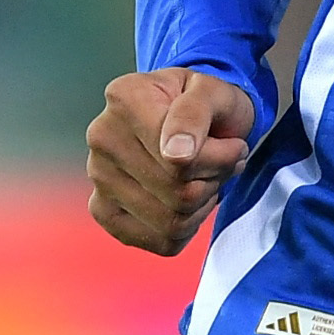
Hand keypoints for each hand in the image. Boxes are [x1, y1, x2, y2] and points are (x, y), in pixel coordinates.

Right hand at [86, 67, 256, 254]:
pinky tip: (191, 201)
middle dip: (216, 180)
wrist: (195, 116)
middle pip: (177, 192)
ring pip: (170, 221)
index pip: (180, 161)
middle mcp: (102, 137)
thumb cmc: (208, 102)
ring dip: (204, 204)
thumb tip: (177, 155)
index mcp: (126, 98)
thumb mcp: (214, 92)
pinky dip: (188, 228)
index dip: (221, 160)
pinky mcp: (104, 210)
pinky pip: (158, 241)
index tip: (234, 145)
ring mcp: (99, 176)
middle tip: (227, 162)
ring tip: (209, 177)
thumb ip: (195, 114)